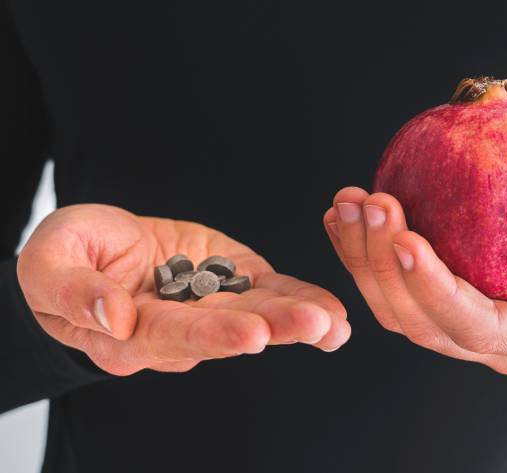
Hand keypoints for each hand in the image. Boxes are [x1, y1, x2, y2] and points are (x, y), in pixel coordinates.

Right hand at [18, 204, 349, 374]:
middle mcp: (179, 330)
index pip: (172, 338)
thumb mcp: (49, 264)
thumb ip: (74, 292)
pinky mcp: (233, 282)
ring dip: (298, 319)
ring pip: (257, 316)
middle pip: (228, 333)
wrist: (100, 248)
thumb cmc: (68, 257)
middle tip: (315, 325)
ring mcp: (210, 307)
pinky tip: (333, 313)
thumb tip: (117, 316)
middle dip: (274, 328)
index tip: (251, 334)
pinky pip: (269, 294)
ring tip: (334, 323)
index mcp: (130, 335)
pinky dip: (301, 299)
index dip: (212, 336)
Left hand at [323, 159, 506, 373]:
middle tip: (371, 202)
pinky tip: (343, 214)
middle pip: (421, 323)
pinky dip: (358, 254)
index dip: (437, 292)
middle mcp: (490, 343)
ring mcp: (458, 328)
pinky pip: (388, 288)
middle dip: (384, 267)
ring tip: (346, 203)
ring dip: (360, 259)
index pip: (479, 328)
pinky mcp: (435, 304)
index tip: (406, 239)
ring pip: (393, 311)